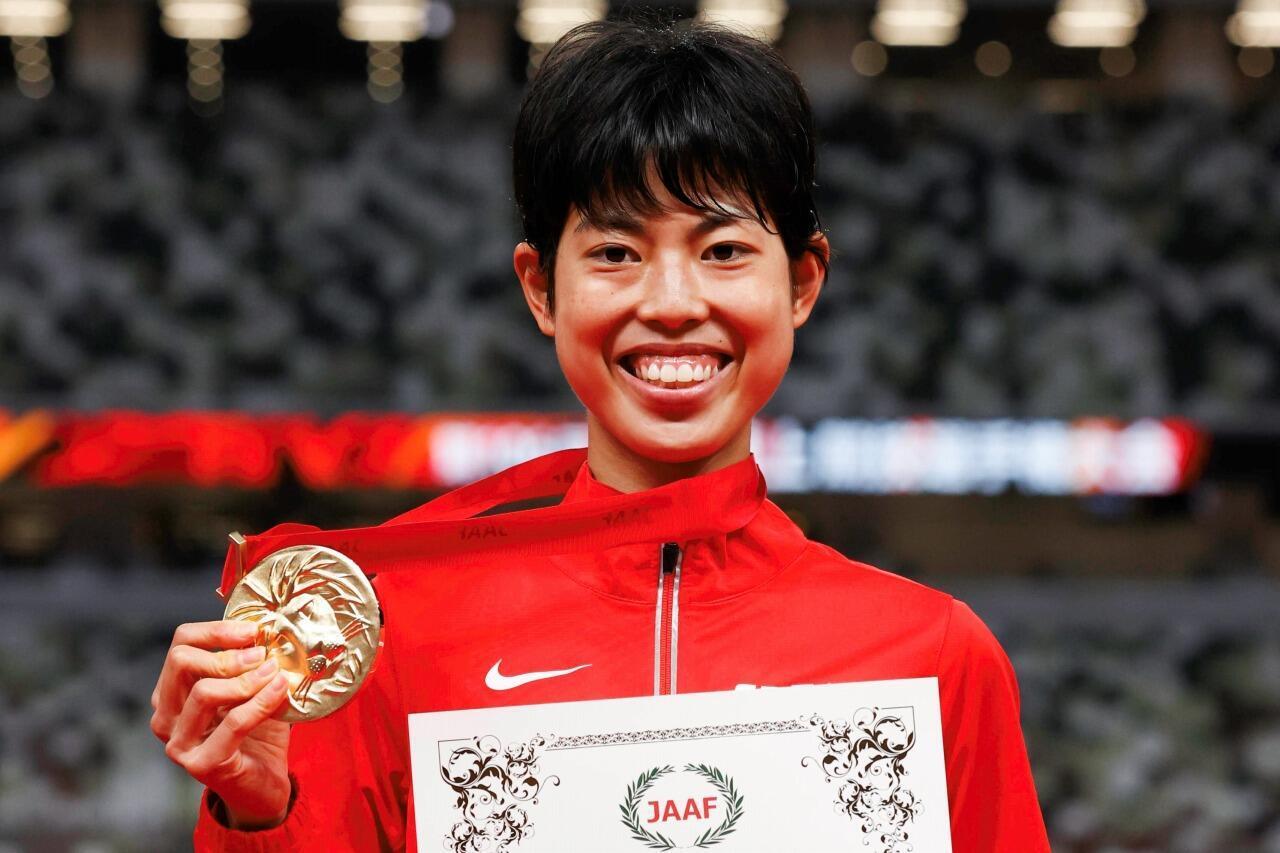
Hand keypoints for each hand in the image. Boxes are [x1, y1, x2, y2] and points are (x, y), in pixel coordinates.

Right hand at [150, 620, 292, 828]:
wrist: (263, 784)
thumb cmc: (256, 732)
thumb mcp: (250, 688)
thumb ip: (249, 659)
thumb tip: (266, 624)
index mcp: (172, 691)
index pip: (180, 644)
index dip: (216, 631)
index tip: (254, 630)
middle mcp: (165, 716)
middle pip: (182, 662)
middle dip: (226, 653)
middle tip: (262, 653)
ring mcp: (179, 743)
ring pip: (204, 692)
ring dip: (246, 678)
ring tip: (275, 672)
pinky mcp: (201, 764)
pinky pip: (233, 722)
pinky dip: (261, 701)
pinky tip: (280, 689)